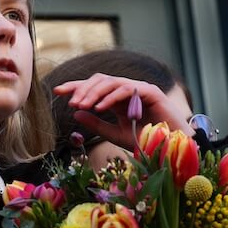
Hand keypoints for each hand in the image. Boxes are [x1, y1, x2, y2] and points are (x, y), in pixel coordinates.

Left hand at [52, 73, 194, 149]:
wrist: (170, 147)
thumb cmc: (144, 140)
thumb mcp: (113, 133)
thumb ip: (95, 123)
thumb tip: (75, 114)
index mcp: (117, 98)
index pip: (94, 86)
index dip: (75, 87)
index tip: (57, 91)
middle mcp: (127, 90)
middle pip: (100, 80)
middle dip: (82, 89)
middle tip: (70, 102)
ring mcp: (139, 89)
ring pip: (111, 82)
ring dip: (93, 93)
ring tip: (81, 105)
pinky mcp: (151, 91)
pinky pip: (127, 88)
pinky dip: (110, 97)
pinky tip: (98, 107)